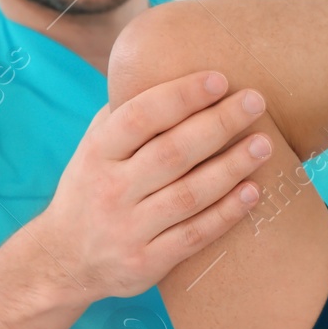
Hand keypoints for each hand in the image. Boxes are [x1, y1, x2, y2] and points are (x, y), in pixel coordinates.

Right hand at [34, 69, 272, 305]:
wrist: (62, 259)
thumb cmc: (92, 187)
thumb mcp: (92, 147)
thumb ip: (125, 114)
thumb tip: (167, 65)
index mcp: (97, 153)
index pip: (139, 117)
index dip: (180, 96)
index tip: (219, 78)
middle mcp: (111, 190)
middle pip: (172, 153)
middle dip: (217, 124)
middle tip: (255, 101)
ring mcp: (128, 229)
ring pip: (188, 195)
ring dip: (231, 168)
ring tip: (264, 144)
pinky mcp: (146, 263)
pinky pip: (194, 235)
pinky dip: (225, 214)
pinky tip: (253, 192)